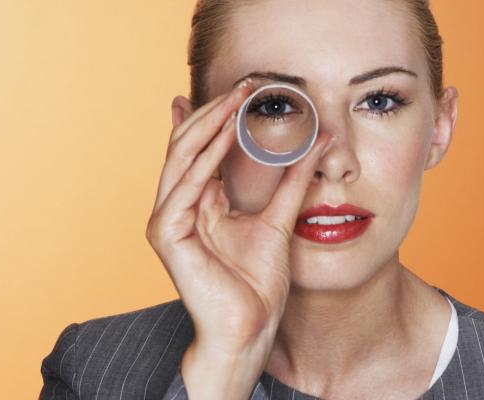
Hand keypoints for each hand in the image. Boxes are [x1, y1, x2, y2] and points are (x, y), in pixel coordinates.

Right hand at [146, 79, 332, 354]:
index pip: (201, 150)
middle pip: (189, 146)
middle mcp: (178, 207)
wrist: (249, 328)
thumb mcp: (278, 218)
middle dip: (215, 112)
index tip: (243, 91)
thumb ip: (291, 182)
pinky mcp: (167, 234)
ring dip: (210, 125)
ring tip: (237, 99)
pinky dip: (206, 158)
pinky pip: (185, 186)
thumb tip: (315, 143)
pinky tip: (226, 134)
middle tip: (242, 85)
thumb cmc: (257, 283)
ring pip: (183, 158)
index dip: (218, 118)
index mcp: (198, 203)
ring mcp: (168, 220)